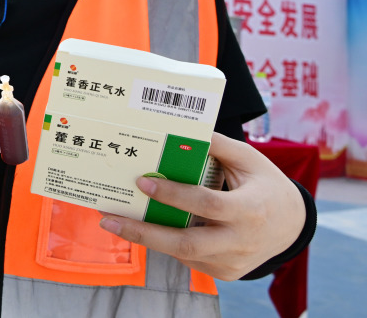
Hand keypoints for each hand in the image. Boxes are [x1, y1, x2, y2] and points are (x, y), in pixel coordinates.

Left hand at [98, 133, 305, 279]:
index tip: (143, 182)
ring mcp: (232, 262)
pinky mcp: (224, 272)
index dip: (173, 195)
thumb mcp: (249, 159)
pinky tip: (143, 226)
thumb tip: (180, 129)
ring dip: (146, 238)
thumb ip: (217, 144)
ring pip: (182, 253)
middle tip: (108, 219)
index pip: (206, 205)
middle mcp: (240, 241)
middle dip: (143, 234)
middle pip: (186, 244)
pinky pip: (189, 258)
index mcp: (250, 210)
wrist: (293, 225)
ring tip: (113, 221)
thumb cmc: (266, 185)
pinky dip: (165, 242)